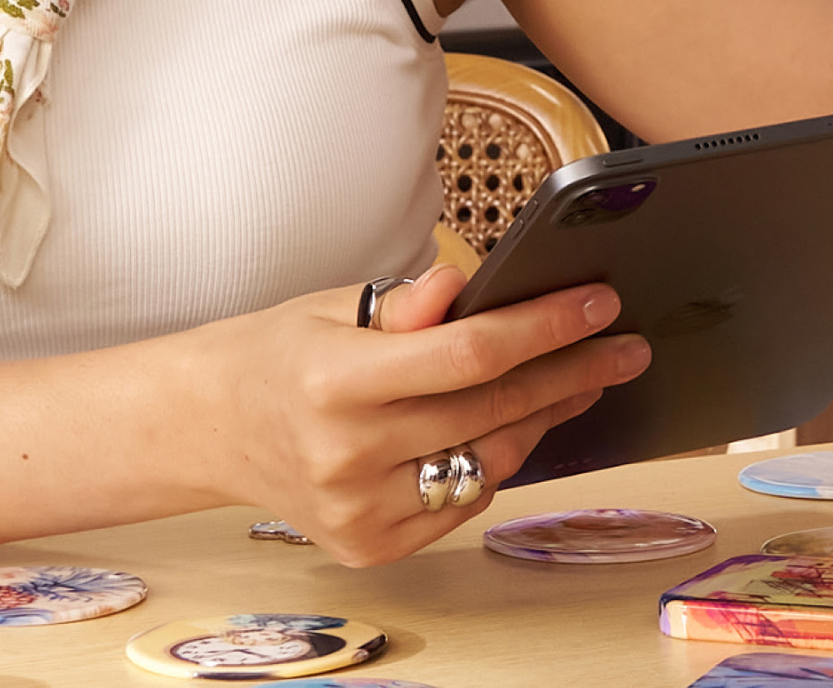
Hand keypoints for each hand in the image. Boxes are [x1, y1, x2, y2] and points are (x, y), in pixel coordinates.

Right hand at [180, 264, 651, 565]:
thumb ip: (406, 305)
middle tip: (625, 347)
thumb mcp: (331, 307)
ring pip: (489, 464)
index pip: (467, 353)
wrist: (208, 427)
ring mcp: (358, 509)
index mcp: (333, 380)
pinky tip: (506, 427)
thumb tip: (467, 286)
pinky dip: (491, 463)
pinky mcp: (368, 545)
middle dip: (571, 372)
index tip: (599, 305)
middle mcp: (346, 452)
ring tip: (579, 380)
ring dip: (542, 419)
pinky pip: (461, 503)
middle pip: (491, 410)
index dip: (544, 327)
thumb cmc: (277, 356)